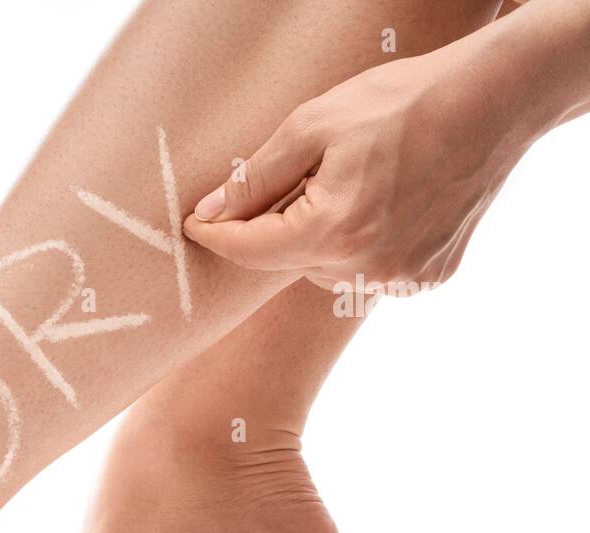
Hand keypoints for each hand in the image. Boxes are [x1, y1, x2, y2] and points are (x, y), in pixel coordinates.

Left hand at [181, 45, 537, 294]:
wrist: (494, 101)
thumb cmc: (402, 102)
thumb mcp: (313, 126)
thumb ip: (254, 179)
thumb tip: (210, 213)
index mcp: (333, 231)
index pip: (248, 251)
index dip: (215, 235)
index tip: (193, 223)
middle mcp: (365, 268)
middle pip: (287, 259)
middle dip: (276, 225)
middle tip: (300, 177)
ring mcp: (400, 278)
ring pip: (326, 267)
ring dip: (321, 236)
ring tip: (354, 183)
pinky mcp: (426, 277)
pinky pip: (368, 269)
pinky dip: (361, 244)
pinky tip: (384, 204)